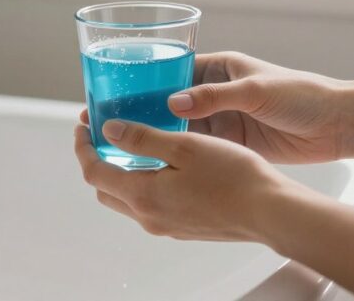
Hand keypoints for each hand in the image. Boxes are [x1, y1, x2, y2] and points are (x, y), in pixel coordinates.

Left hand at [74, 120, 297, 242]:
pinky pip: (151, 205)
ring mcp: (167, 226)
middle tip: (103, 133)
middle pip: (106, 188)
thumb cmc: (233, 176)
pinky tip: (163, 165)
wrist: (270, 212)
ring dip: (121, 173)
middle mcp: (150, 217)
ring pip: (128, 199)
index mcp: (143, 196)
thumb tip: (109, 130)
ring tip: (132, 144)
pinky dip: (143, 183)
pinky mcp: (184, 228)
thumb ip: (142, 138)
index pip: (94, 172)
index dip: (83, 147)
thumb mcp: (183, 146)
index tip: (82, 125)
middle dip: (98, 160)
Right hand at [79, 51, 347, 163]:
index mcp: (218, 68)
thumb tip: (173, 103)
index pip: (170, 71)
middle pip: (166, 100)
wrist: (337, 124)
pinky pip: (196, 148)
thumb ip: (216, 97)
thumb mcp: (257, 90)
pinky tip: (153, 165)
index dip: (142, 81)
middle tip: (106, 122)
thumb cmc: (302, 94)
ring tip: (121, 147)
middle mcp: (214, 92)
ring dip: (154, 135)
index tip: (114, 91)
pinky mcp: (230, 143)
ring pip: (178, 127)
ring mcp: (221, 119)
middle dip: (139, 111)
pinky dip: (176, 154)